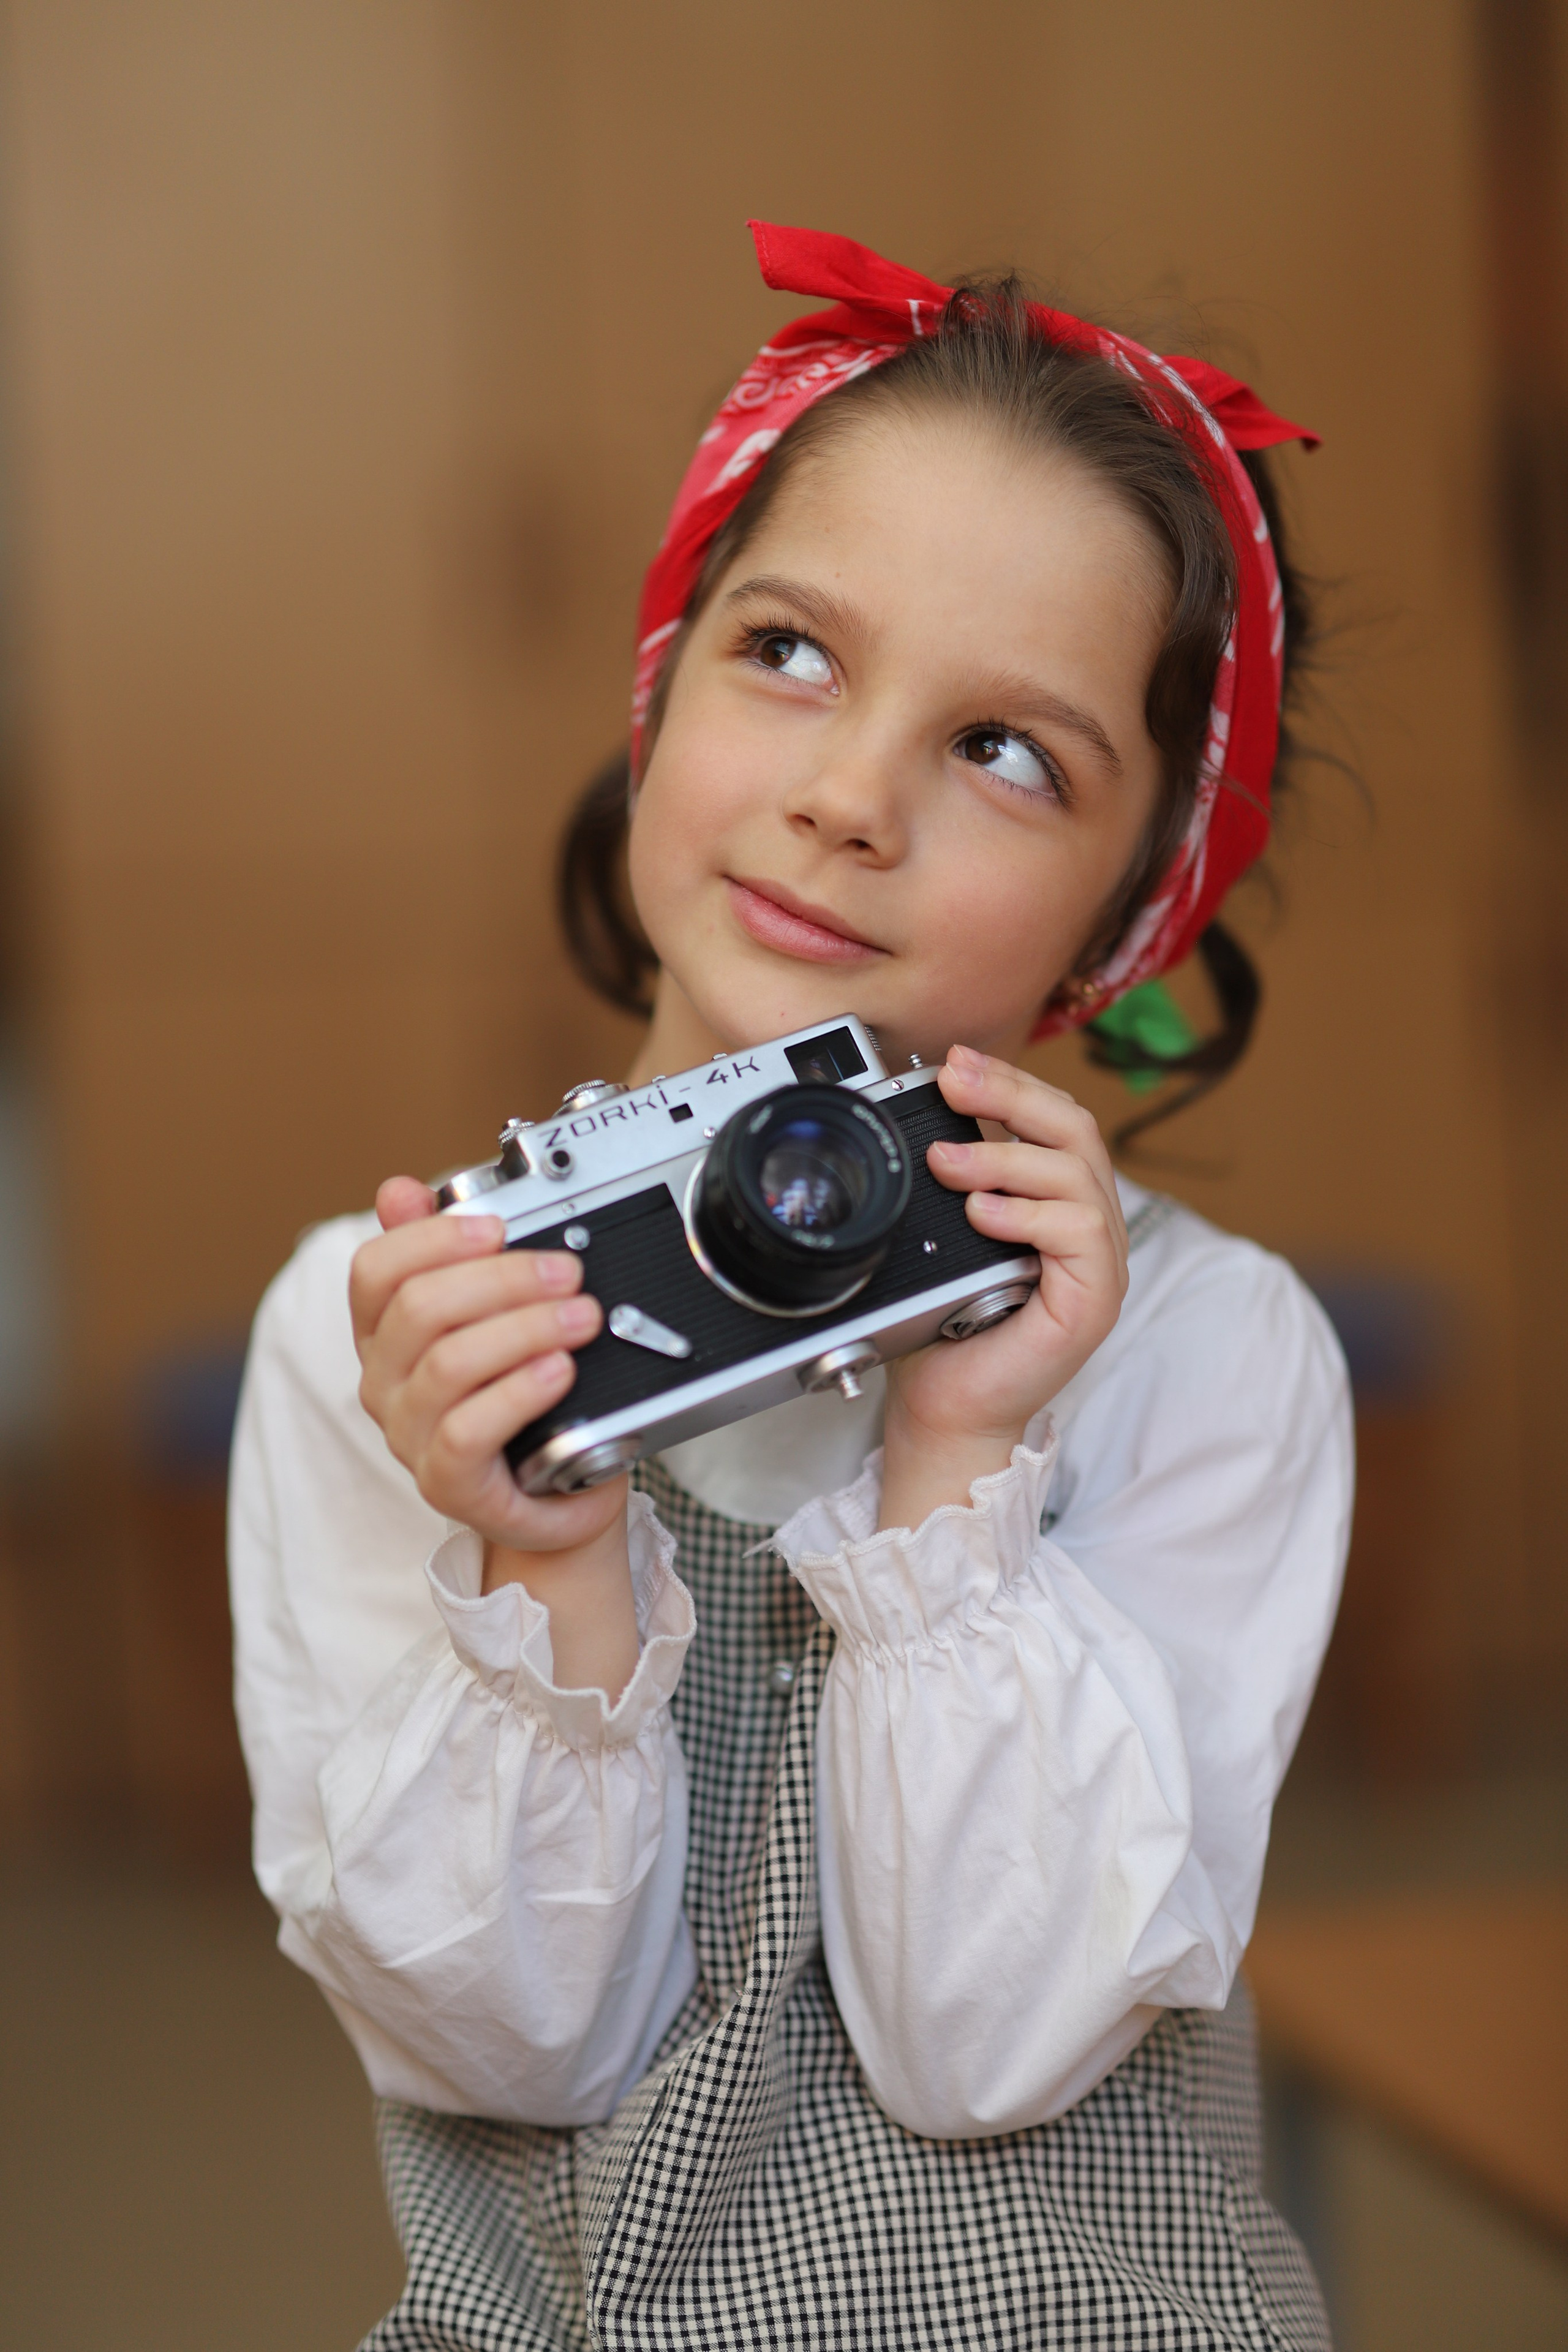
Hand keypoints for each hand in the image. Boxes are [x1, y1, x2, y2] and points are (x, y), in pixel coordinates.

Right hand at [352, 1179, 637, 1698]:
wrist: (559, 1492)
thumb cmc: (525, 1399)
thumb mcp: (491, 1318)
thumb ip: (446, 1254)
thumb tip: (397, 1190)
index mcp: (385, 1333)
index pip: (374, 1271)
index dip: (432, 1238)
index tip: (497, 1226)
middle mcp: (385, 1383)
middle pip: (420, 1310)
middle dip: (504, 1279)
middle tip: (568, 1272)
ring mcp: (410, 1436)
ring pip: (448, 1365)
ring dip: (525, 1328)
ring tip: (581, 1317)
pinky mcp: (447, 1483)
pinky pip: (468, 1430)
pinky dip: (519, 1392)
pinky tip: (558, 1371)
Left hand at [879, 1045, 1128, 1530]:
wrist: (944, 1407)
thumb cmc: (940, 1327)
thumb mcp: (938, 1236)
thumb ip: (949, 1180)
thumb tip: (923, 1117)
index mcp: (1059, 1202)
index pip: (1054, 1120)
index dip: (1010, 1082)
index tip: (953, 1062)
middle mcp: (1089, 1225)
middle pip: (1075, 1130)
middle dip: (1011, 1093)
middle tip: (953, 1079)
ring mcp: (1100, 1263)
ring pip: (1078, 1174)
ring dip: (1005, 1155)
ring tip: (946, 1163)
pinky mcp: (1095, 1300)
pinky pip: (1081, 1232)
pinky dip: (1029, 1213)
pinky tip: (982, 1213)